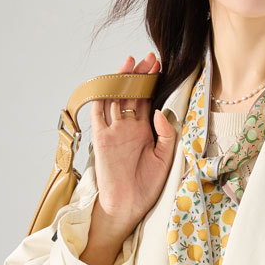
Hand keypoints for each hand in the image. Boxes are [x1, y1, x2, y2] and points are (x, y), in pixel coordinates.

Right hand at [90, 51, 175, 230]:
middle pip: (132, 94)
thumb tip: (159, 110)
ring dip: (123, 80)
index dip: (153, 82)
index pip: (147, 100)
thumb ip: (166, 134)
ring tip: (133, 62)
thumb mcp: (166, 157)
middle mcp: (127, 127)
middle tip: (150, 58)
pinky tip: (110, 80)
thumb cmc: (147, 185)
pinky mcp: (101, 138)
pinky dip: (102, 96)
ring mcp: (113, 131)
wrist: (128, 206)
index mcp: (143, 131)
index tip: (162, 65)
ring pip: (116, 98)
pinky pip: (99, 112)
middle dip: (140, 75)